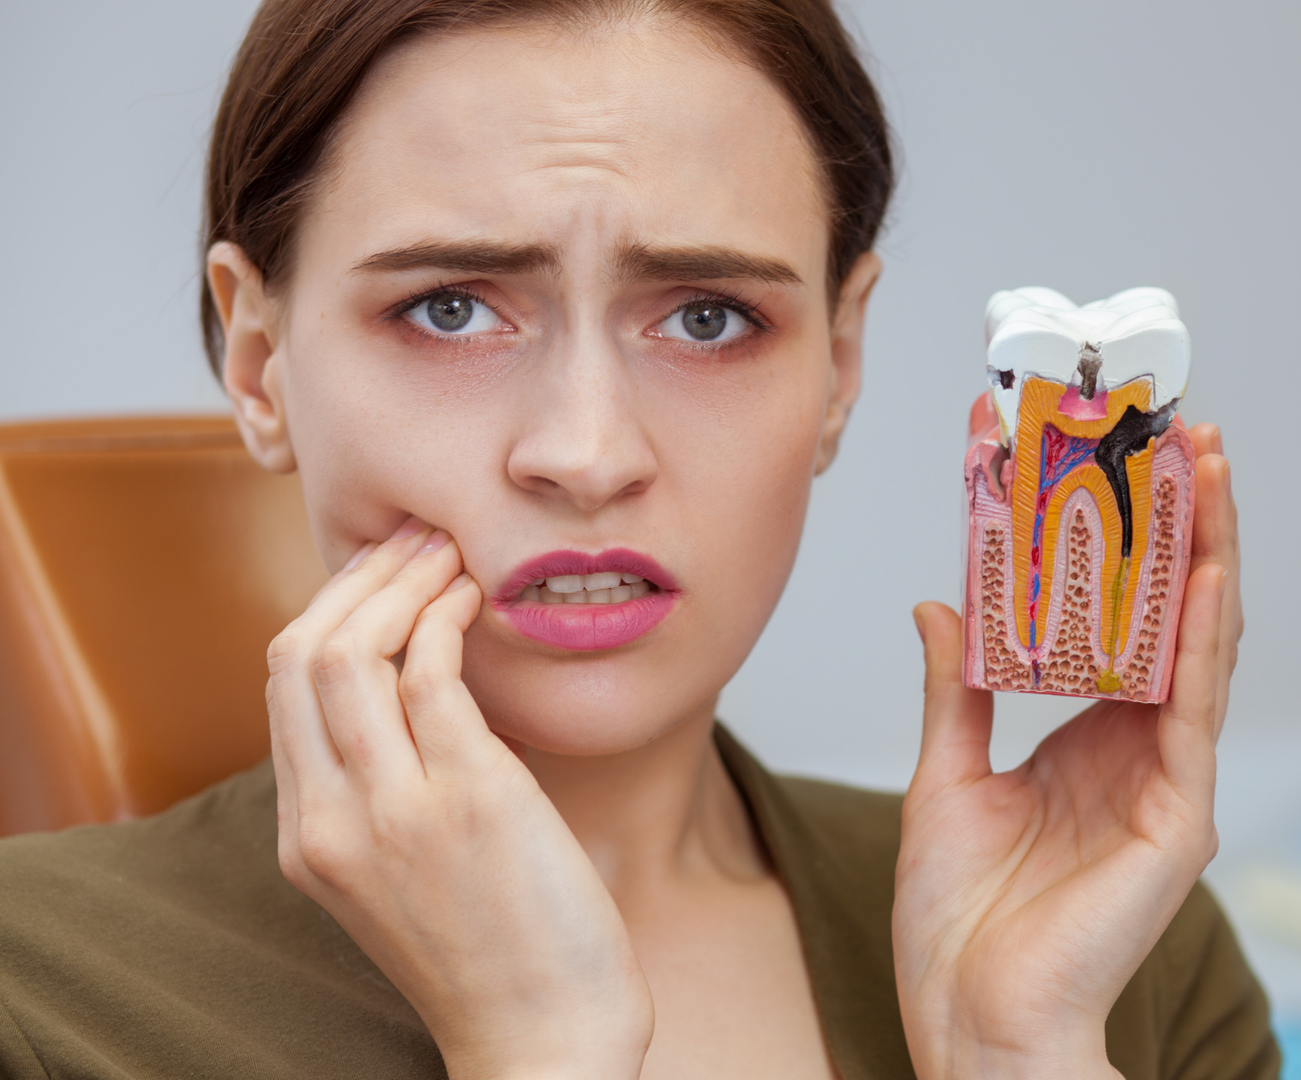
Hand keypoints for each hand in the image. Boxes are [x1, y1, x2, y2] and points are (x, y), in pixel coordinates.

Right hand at [267, 519, 649, 1079]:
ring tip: (450, 550)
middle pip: (298, 656)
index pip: (283, 689)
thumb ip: (390, 794)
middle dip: (357, 579)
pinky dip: (448, 619)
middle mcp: (332, 821)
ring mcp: (394, 810)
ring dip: (404, 582)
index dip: (329, 611)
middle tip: (415, 537)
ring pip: (351, 653)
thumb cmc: (497, 952)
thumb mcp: (405, 876)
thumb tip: (422, 690)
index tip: (379, 571)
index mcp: (309, 839)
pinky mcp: (470, 801)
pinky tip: (477, 600)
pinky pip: (432, 676)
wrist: (542, 1037)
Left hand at [894, 425, 1241, 1079]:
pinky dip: (1206, 633)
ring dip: (1206, 549)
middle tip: (1176, 430)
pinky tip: (1207, 567)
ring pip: (1200, 642)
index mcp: (1092, 738)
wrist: (974, 1021)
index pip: (1117, 615)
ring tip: (1205, 464)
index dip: (1113, 537)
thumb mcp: (945, 778)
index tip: (1096, 457)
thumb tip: (941, 603)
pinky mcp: (1180, 813)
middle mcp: (1143, 748)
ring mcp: (1169, 778)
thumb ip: (955, 691)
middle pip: (1172, 612)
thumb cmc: (960, 925)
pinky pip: (1197, 707)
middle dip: (1179, 519)